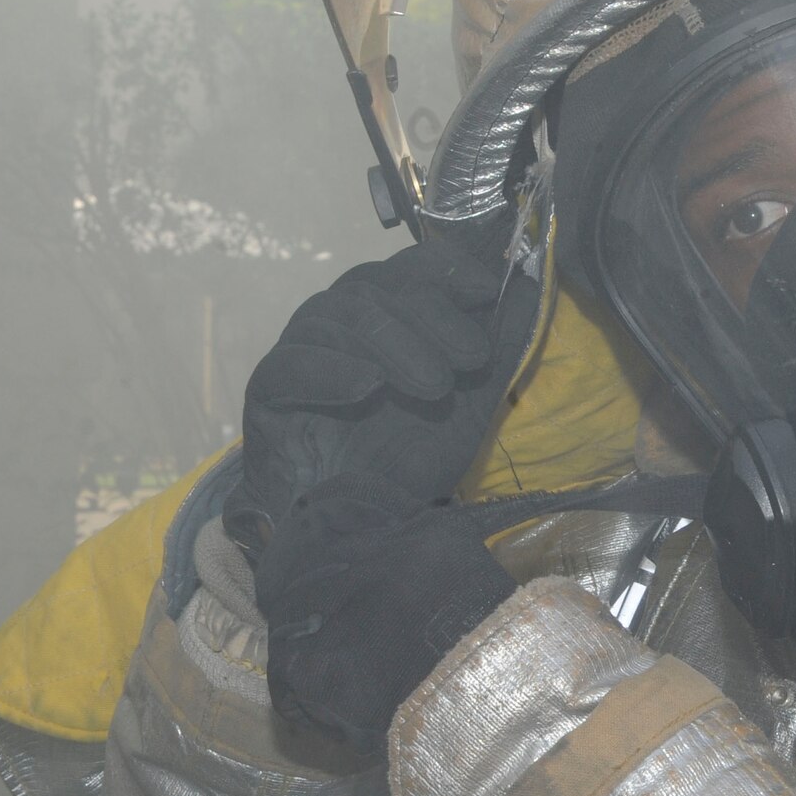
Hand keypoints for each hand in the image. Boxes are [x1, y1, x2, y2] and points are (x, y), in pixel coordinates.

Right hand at [222, 233, 529, 746]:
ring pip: (332, 320)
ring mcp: (298, 355)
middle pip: (372, 290)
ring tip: (433, 388)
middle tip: (470, 362)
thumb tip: (528, 285)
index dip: (444, 269)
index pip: (406, 269)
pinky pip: (286, 368)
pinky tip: (366, 388)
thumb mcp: (471, 402)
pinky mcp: (267, 396)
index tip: (482, 289)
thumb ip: (497, 344)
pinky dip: (326, 371)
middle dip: (430, 319)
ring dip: (391, 346)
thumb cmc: (412, 457)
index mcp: (383, 316)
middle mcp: (336, 324)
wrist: (364, 527)